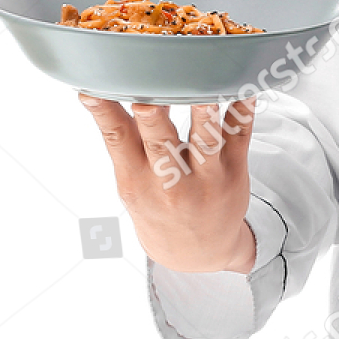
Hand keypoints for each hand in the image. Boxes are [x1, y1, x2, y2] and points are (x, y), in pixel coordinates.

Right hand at [79, 95, 256, 273]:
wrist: (198, 252)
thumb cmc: (158, 207)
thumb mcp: (133, 183)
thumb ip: (125, 140)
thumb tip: (107, 91)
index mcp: (137, 180)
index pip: (117, 142)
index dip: (104, 116)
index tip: (93, 92)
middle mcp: (171, 181)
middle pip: (161, 145)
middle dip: (154, 123)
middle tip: (148, 102)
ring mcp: (207, 176)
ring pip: (206, 142)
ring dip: (205, 118)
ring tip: (203, 95)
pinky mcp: (236, 169)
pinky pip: (241, 135)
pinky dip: (244, 110)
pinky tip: (245, 87)